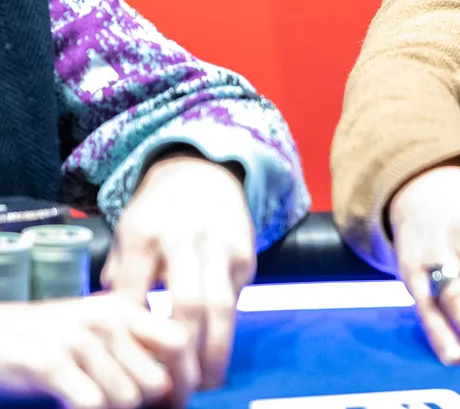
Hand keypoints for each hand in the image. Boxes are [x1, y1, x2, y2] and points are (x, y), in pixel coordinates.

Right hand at [0, 294, 197, 408]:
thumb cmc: (45, 337)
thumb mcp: (95, 329)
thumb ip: (133, 345)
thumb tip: (174, 380)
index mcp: (124, 309)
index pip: (181, 342)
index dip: (187, 376)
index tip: (179, 400)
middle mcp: (107, 320)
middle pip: (157, 380)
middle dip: (147, 405)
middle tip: (122, 406)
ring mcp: (79, 339)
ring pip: (127, 398)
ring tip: (89, 399)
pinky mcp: (50, 362)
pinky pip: (93, 403)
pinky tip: (71, 404)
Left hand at [102, 152, 255, 388]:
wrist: (202, 173)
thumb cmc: (155, 214)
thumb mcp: (125, 236)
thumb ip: (121, 280)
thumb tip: (114, 334)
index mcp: (145, 235)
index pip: (135, 297)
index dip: (131, 339)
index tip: (127, 372)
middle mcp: (186, 239)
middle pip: (186, 305)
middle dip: (181, 354)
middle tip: (175, 391)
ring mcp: (221, 246)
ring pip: (220, 306)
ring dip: (214, 350)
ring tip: (206, 383)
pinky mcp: (245, 254)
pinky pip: (236, 298)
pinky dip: (227, 329)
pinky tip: (216, 353)